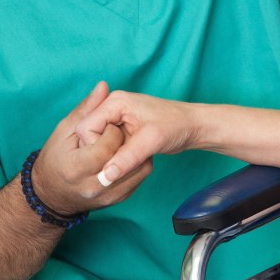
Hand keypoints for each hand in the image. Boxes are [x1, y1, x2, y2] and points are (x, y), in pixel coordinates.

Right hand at [30, 82, 152, 213]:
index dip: (113, 131)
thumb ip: (86, 109)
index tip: (111, 125)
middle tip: (123, 131)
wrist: (52, 194)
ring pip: (137, 170)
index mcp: (75, 167)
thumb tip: (103, 86)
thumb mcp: (65, 130)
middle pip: (124, 158)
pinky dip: (138, 164)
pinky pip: (138, 180)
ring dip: (138, 152)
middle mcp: (91, 186)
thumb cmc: (55, 157)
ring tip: (128, 141)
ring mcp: (106, 196)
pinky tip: (130, 154)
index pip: (107, 146)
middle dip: (127, 140)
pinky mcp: (116, 200)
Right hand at [75, 90, 199, 185]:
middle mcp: (111, 110)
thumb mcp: (150, 141)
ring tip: (134, 153)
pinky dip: (119, 158)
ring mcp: (116, 121)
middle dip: (105, 152)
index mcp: (114, 102)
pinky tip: (134, 157)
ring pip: (99, 147)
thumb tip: (105, 177)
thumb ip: (126, 158)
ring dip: (113, 157)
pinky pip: (109, 150)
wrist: (193, 126)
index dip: (97, 146)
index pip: (86, 129)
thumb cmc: (176, 125)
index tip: (117, 153)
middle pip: (89, 138)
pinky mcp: (121, 133)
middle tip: (129, 154)